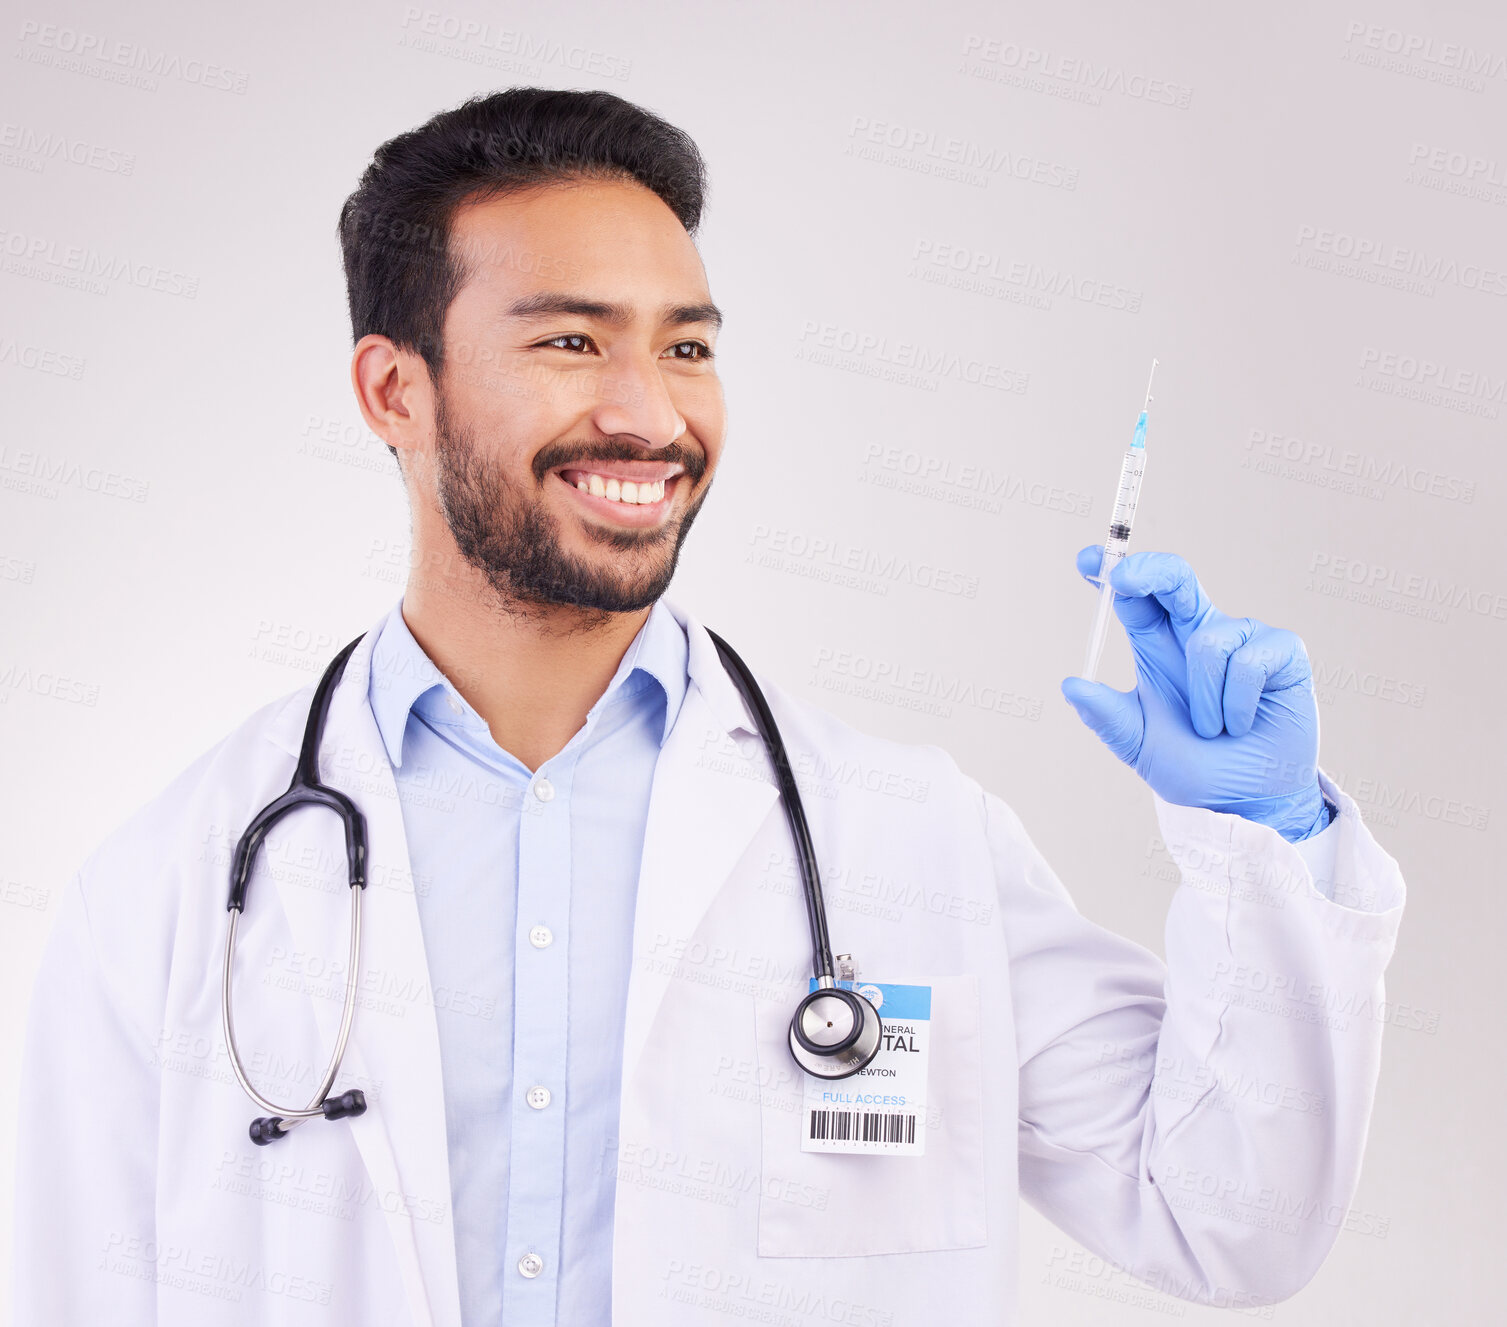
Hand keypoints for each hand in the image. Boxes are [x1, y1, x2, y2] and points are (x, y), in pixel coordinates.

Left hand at [1061, 548, 1327, 841]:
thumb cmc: (1194, 767)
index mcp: (1158, 644)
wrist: (1246, 800)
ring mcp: (1243, 638)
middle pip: (1175, 578)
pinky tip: (1244, 723)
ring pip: (1209, 642)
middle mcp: (1198, 632)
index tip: (1088, 562)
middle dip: (1150, 570)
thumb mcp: (1140, 745)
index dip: (1111, 572)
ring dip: (1204, 699)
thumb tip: (1070, 686)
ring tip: (1214, 729)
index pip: (1134, 596)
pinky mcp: (1283, 652)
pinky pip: (1250, 661)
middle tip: (1124, 578)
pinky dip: (1238, 704)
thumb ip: (1108, 717)